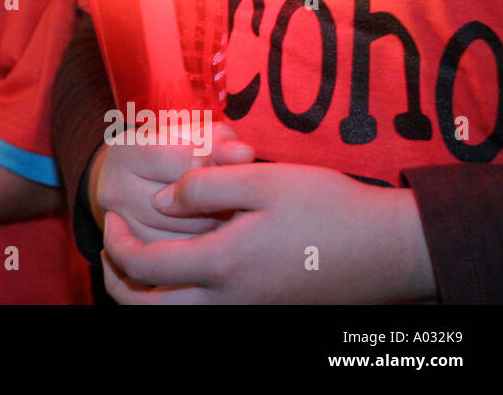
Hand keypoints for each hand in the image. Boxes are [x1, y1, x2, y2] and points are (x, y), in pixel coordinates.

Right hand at [90, 118, 254, 243]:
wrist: (134, 183)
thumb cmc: (172, 152)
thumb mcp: (193, 135)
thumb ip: (220, 140)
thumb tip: (244, 155)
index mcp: (126, 150)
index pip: (190, 159)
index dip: (216, 161)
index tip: (214, 163)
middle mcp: (114, 188)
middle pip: (189, 201)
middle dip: (218, 198)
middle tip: (224, 192)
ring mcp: (121, 227)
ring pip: (189, 235)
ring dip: (215, 225)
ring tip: (218, 210)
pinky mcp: (131, 255)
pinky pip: (182, 259)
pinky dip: (203, 248)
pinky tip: (207, 232)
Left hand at [101, 162, 436, 302]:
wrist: (392, 250)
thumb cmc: (329, 207)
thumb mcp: (262, 180)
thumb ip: (202, 185)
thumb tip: (161, 201)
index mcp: (223, 264)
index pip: (144, 268)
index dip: (118, 244)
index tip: (112, 219)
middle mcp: (231, 301)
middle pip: (149, 311)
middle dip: (118, 283)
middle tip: (111, 250)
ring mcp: (249, 313)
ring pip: (175, 322)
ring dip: (145, 299)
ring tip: (138, 265)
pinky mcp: (266, 315)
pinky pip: (206, 320)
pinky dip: (178, 305)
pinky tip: (182, 275)